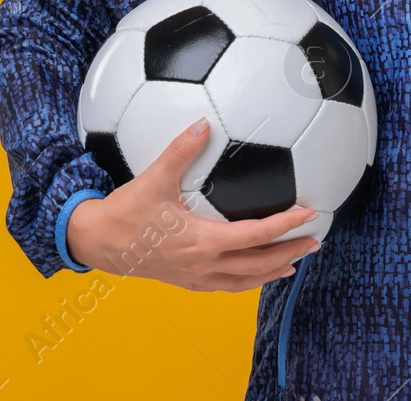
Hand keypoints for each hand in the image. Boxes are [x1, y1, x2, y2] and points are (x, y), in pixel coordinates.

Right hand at [67, 118, 320, 292]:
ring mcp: (194, 277)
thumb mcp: (153, 178)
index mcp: (202, 241)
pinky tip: (251, 274)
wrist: (96, 243)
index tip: (309, 214)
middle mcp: (203, 264)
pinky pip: (223, 287)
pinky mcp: (184, 282)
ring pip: (243, 281)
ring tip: (293, 264)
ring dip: (271, 272)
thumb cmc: (125, 212)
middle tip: (315, 242)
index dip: (285, 225)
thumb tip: (203, 124)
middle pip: (257, 265)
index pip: (255, 235)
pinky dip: (245, 281)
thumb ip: (180, 150)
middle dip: (289, 253)